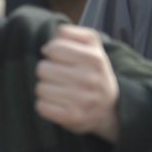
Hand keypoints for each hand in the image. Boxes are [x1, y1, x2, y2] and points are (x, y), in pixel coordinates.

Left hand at [35, 25, 121, 143]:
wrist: (110, 107)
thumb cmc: (95, 72)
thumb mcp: (93, 47)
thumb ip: (73, 34)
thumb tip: (52, 39)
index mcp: (94, 58)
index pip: (54, 48)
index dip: (52, 52)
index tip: (59, 58)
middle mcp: (89, 79)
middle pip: (43, 68)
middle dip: (47, 70)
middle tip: (58, 75)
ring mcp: (81, 100)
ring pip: (40, 88)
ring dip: (46, 88)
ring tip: (58, 89)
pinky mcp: (73, 118)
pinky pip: (41, 107)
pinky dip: (45, 104)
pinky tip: (56, 102)